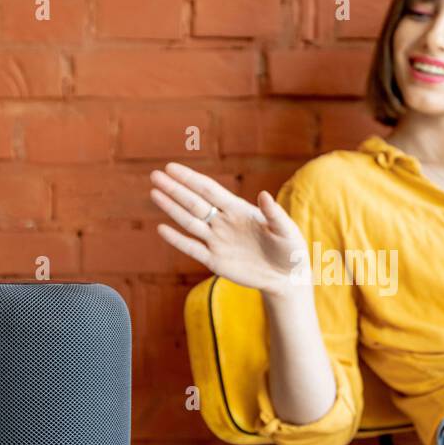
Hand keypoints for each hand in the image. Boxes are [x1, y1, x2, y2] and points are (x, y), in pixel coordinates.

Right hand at [149, 163, 307, 298]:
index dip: (190, 178)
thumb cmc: (289, 249)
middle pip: (194, 203)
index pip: (209, 190)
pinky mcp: (214, 261)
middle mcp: (223, 222)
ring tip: (154, 193)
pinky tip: (162, 229)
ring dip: (172, 208)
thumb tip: (264, 194)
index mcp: (238, 210)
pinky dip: (177, 240)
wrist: (286, 277)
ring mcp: (217, 241)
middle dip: (175, 189)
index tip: (172, 167)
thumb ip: (274, 214)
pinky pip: (192, 248)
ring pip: (189, 222)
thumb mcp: (286, 231)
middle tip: (155, 175)